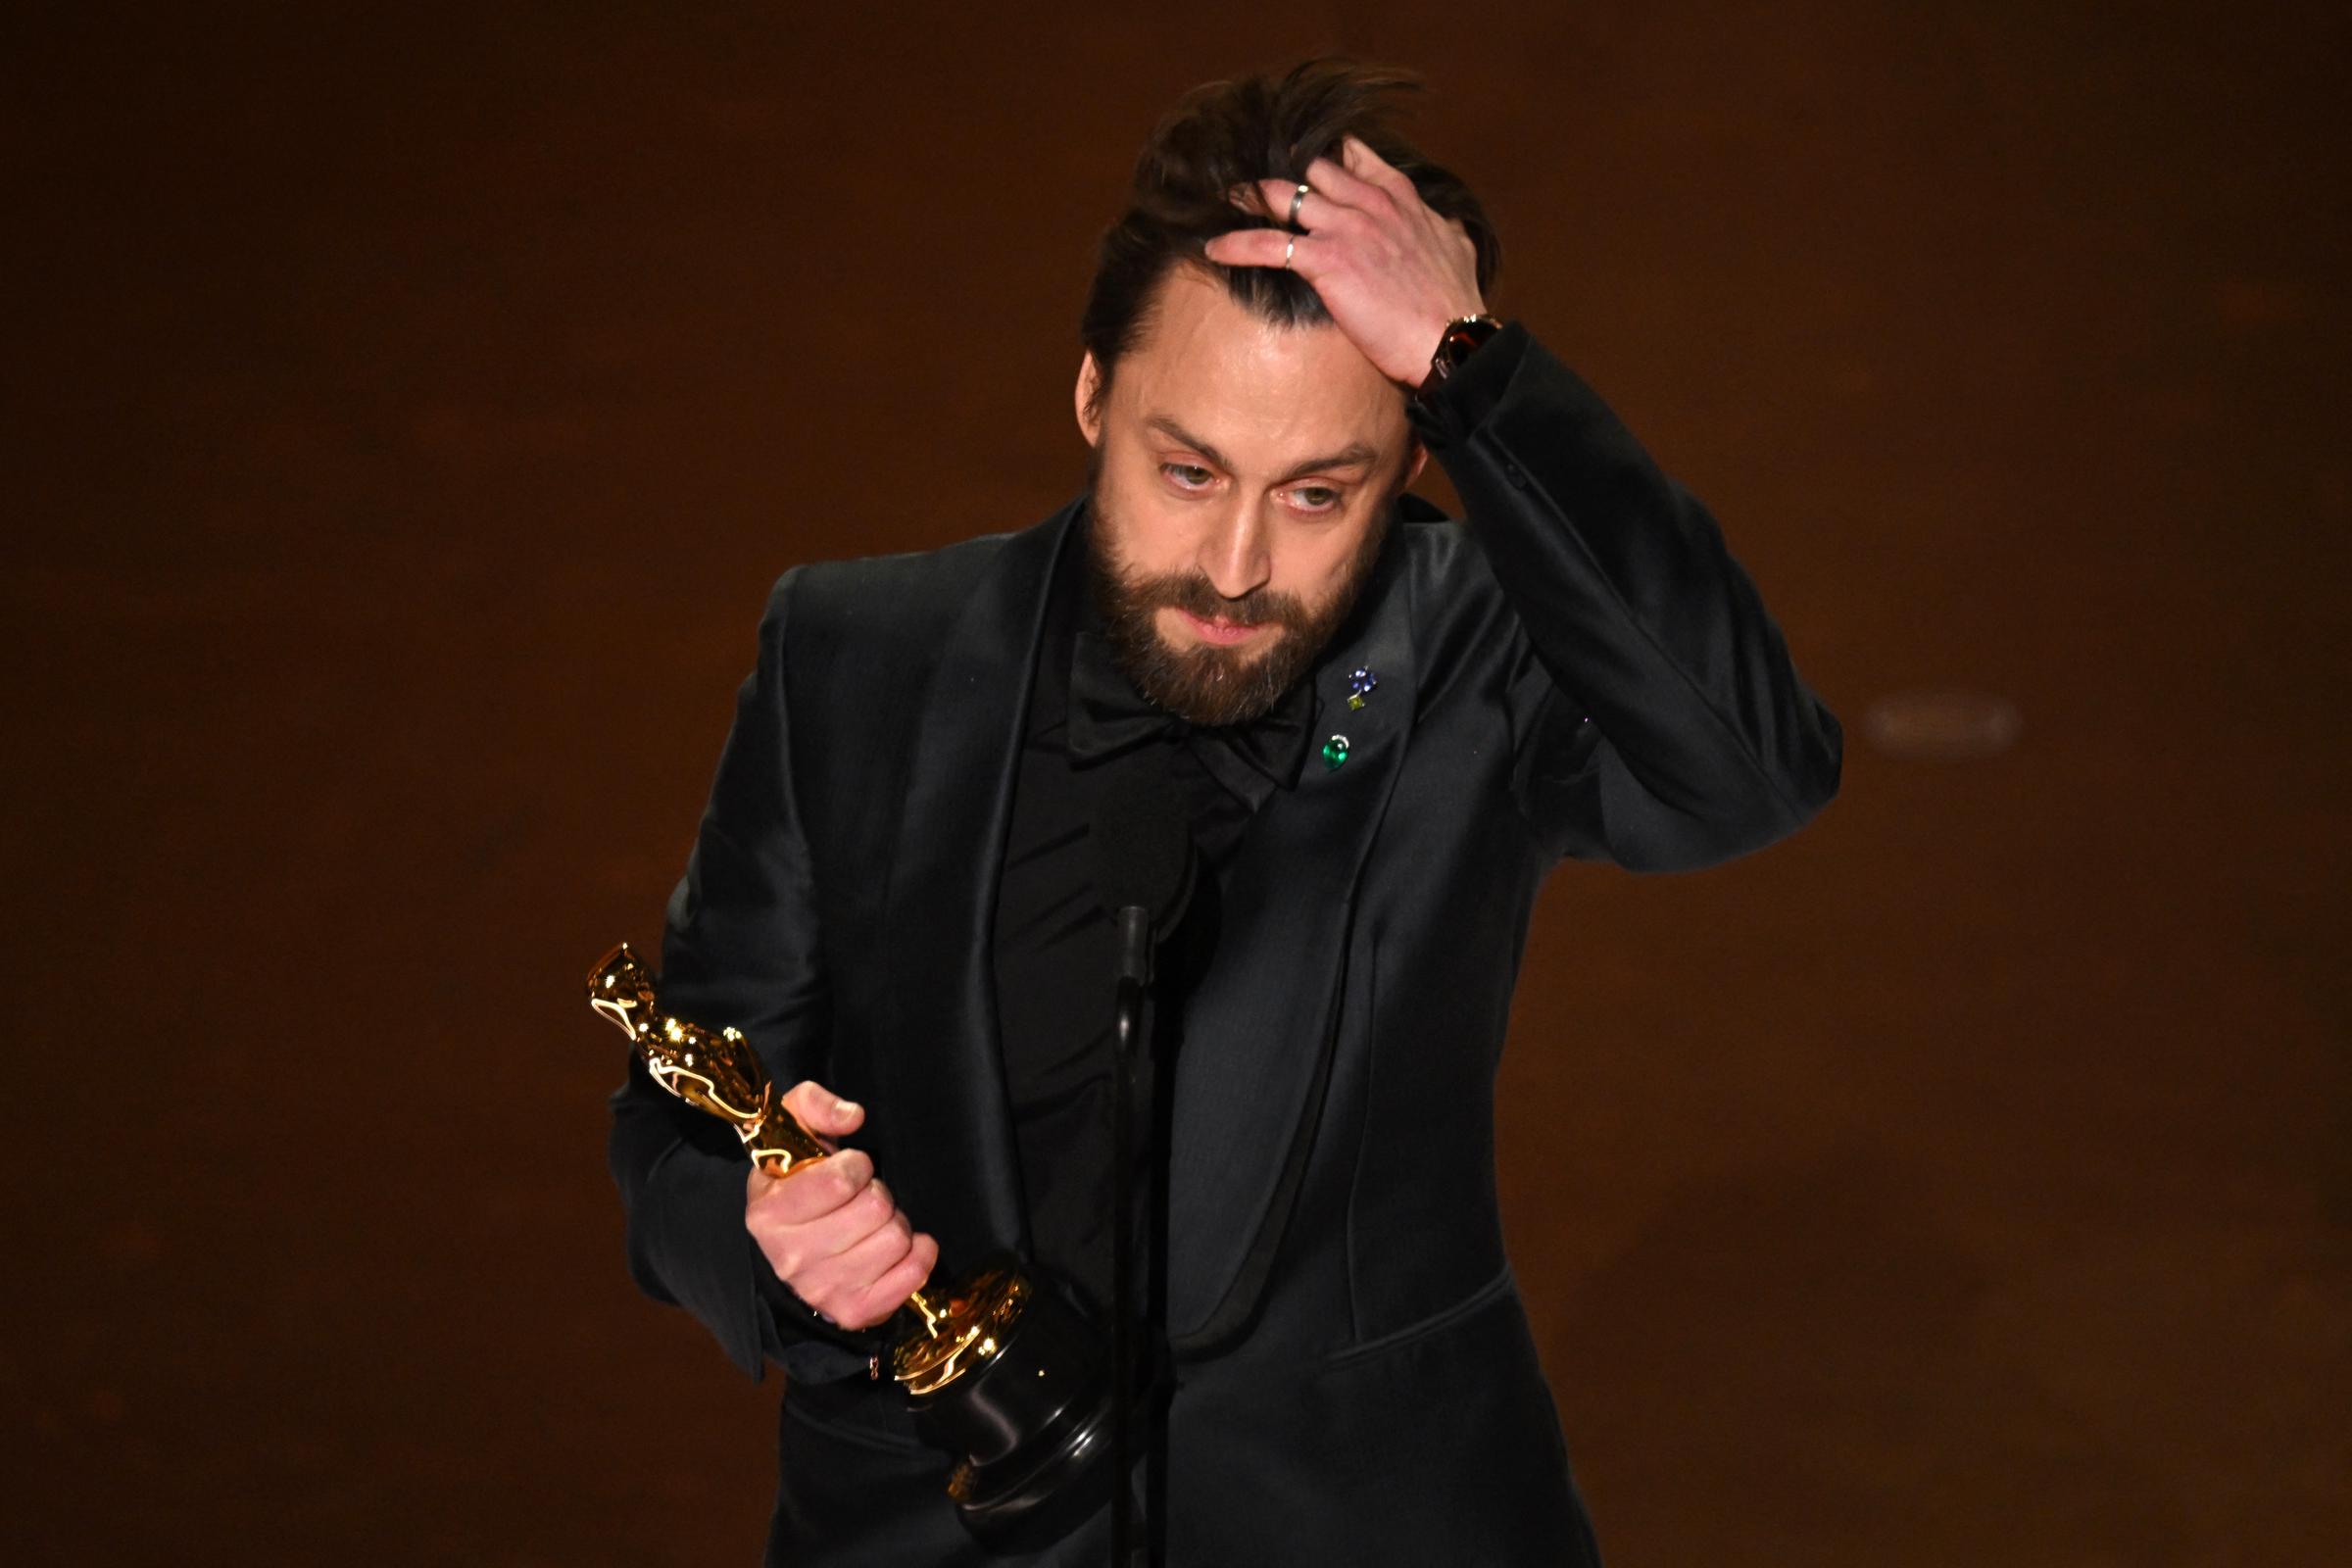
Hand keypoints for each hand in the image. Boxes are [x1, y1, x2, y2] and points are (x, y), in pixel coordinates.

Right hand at [744, 1080, 939, 1330]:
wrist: (790, 1245)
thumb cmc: (798, 1180)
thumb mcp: (792, 1128)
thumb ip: (815, 1104)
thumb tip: (852, 1116)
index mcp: (769, 1213)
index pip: (839, 1180)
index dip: (856, 1166)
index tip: (850, 1168)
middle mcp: (790, 1258)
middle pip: (874, 1209)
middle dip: (877, 1193)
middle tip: (861, 1198)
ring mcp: (822, 1290)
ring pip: (896, 1239)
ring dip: (894, 1223)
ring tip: (872, 1223)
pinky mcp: (854, 1311)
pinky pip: (912, 1276)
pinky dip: (917, 1256)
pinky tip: (898, 1246)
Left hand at [1200, 134, 1485, 388]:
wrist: (1451, 337)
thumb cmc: (1455, 300)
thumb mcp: (1458, 248)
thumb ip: (1445, 228)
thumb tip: (1448, 225)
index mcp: (1398, 196)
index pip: (1352, 154)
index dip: (1323, 154)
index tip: (1302, 162)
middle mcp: (1369, 202)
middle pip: (1310, 169)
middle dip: (1282, 173)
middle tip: (1256, 184)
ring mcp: (1346, 228)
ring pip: (1283, 196)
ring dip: (1251, 197)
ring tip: (1228, 202)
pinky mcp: (1326, 261)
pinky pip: (1268, 243)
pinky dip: (1236, 244)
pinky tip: (1214, 249)